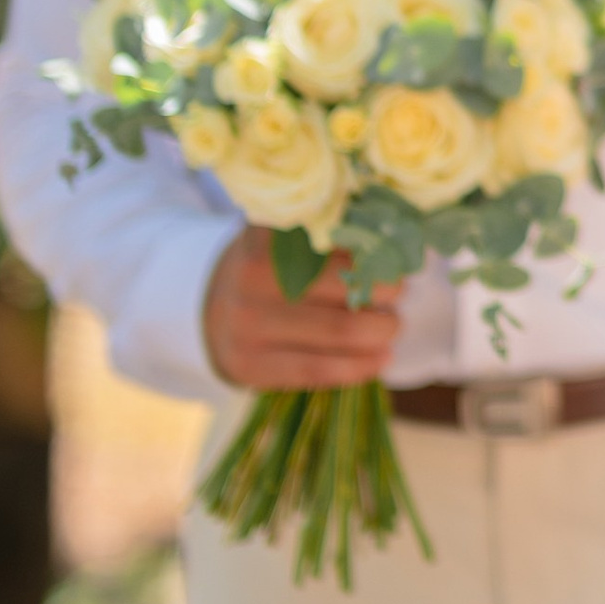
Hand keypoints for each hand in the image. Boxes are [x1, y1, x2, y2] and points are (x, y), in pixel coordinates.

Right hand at [204, 227, 401, 392]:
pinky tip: (382, 358)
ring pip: (339, 331)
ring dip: (382, 331)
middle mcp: (253, 276)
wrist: (206, 311)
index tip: (396, 255)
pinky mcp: (249, 366)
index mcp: (268, 233)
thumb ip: (330, 234)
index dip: (378, 249)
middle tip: (398, 294)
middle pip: (346, 286)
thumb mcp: (287, 238)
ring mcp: (247, 324)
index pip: (339, 238)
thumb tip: (397, 242)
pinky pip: (320, 370)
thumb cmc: (270, 268)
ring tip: (392, 326)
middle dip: (386, 292)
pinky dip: (362, 365)